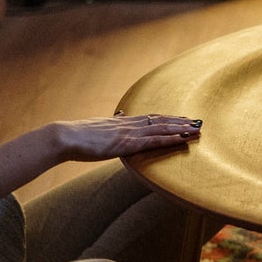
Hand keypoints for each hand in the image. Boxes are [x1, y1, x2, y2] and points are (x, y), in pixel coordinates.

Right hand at [52, 112, 201, 161]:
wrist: (63, 137)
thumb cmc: (76, 137)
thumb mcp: (96, 129)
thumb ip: (110, 125)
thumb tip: (119, 116)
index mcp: (121, 122)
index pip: (150, 118)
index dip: (168, 118)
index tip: (182, 118)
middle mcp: (128, 124)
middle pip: (160, 120)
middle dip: (180, 122)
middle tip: (198, 121)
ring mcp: (128, 133)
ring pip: (161, 128)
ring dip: (181, 129)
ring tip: (197, 129)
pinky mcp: (126, 144)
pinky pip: (153, 140)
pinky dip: (170, 138)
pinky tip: (182, 139)